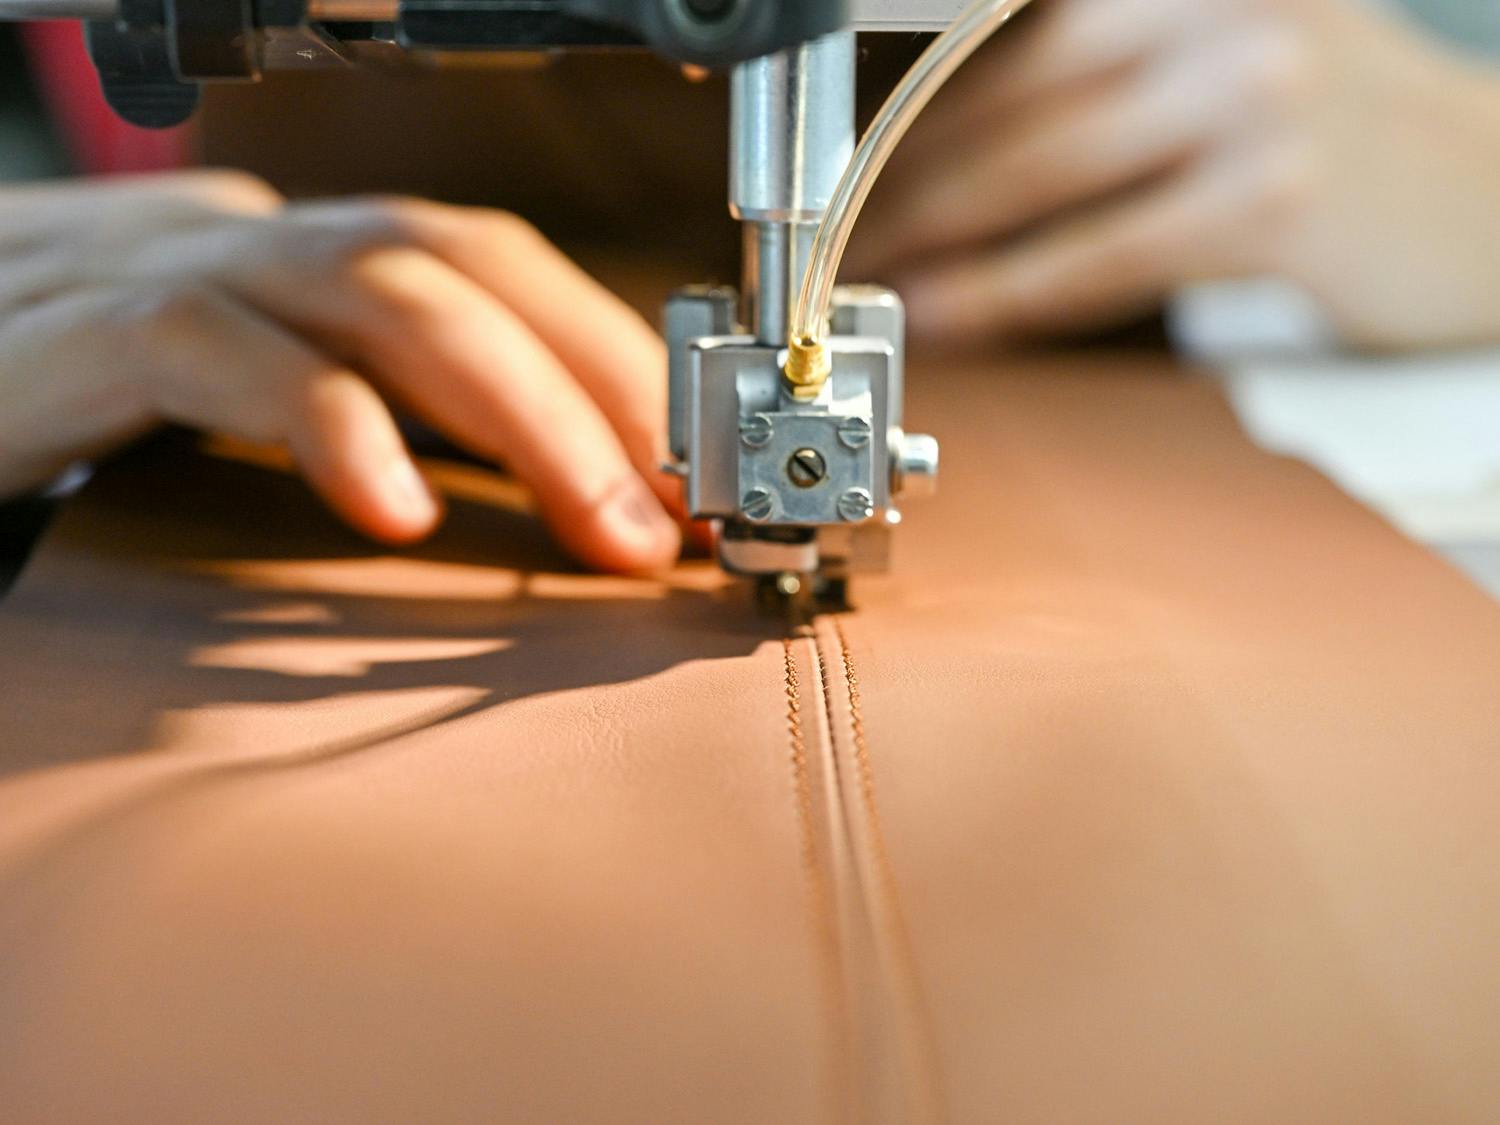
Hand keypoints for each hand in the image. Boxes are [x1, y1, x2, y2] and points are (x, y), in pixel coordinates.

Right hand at [0, 172, 681, 572]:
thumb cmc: (126, 384)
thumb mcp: (292, 382)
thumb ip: (415, 412)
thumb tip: (580, 485)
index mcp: (335, 256)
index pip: (513, 275)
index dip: (622, 366)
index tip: (700, 479)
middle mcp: (282, 244)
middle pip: (473, 275)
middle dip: (599, 400)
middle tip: (671, 527)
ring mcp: (192, 274)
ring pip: (387, 298)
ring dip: (521, 415)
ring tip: (601, 529)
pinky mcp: (101, 334)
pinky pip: (228, 354)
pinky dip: (330, 424)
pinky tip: (394, 510)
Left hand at [849, 0, 1499, 350]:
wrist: (1476, 198)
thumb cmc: (1314, 132)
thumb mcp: (1214, 51)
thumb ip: (1089, 69)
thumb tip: (928, 140)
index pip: (1002, 25)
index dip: (905, 93)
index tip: (833, 154)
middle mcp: (1219, 4)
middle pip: (1008, 91)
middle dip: (898, 174)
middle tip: (831, 232)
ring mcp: (1259, 93)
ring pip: (1042, 173)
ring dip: (934, 240)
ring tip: (869, 281)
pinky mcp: (1277, 198)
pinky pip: (1103, 255)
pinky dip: (1010, 295)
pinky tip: (951, 318)